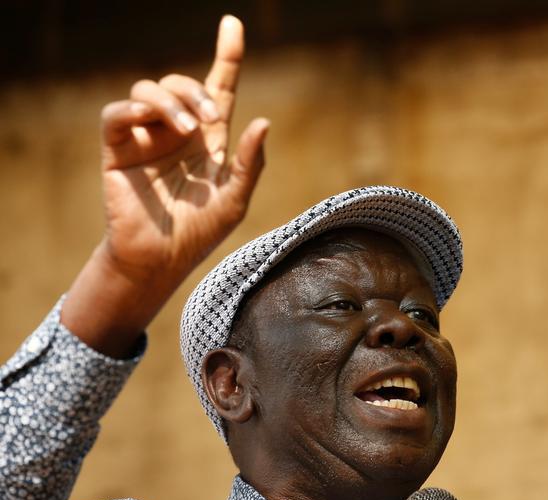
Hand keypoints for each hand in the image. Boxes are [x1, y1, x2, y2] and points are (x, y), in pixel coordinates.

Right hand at [100, 14, 267, 280]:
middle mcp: (177, 130)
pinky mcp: (118, 149)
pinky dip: (131, 108)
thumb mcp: (235, 199)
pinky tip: (147, 119)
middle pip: (183, 83)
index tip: (232, 24)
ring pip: (149, 89)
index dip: (227, 55)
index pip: (219, 86)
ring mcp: (146, 137)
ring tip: (186, 128)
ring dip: (170, 101)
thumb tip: (264, 121)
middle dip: (197, 90)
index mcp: (209, 138)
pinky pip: (117, 113)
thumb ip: (250, 163)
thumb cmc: (200, 232)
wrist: (160, 259)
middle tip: (209, 118)